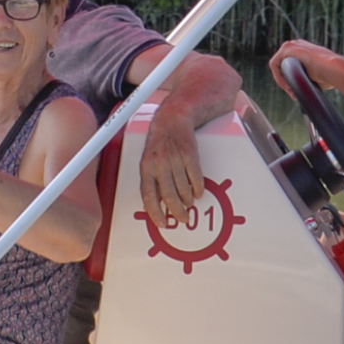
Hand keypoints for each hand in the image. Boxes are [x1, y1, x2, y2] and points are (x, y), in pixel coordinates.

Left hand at [138, 100, 209, 223]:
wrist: (172, 119)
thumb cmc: (159, 144)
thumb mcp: (148, 160)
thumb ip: (152, 180)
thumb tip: (157, 205)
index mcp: (146, 167)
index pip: (148, 196)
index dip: (155, 212)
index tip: (163, 224)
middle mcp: (160, 164)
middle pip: (169, 196)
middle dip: (177, 211)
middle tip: (184, 219)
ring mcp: (175, 159)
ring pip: (183, 189)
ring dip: (188, 201)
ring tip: (190, 205)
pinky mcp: (190, 155)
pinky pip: (195, 177)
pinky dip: (198, 189)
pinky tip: (197, 193)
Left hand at [272, 39, 341, 98]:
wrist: (333, 69)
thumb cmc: (330, 75)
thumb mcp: (319, 75)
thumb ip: (310, 77)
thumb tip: (307, 86)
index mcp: (305, 50)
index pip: (291, 66)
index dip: (291, 81)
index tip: (296, 92)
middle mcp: (297, 45)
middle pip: (283, 67)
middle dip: (287, 82)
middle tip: (294, 94)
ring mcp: (291, 45)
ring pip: (279, 67)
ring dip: (283, 81)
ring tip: (292, 93)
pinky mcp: (286, 48)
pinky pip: (274, 64)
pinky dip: (278, 76)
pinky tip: (288, 86)